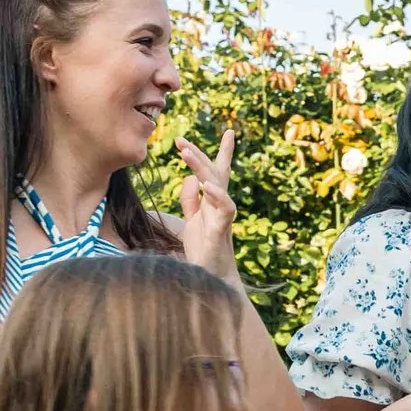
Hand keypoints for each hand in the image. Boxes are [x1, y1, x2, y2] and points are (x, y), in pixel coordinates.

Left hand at [175, 130, 238, 276]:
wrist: (212, 279)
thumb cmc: (204, 250)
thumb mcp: (192, 221)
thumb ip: (191, 201)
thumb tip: (189, 179)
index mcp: (212, 202)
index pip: (216, 173)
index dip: (222, 153)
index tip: (229, 132)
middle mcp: (219, 206)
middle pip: (213, 173)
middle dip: (198, 154)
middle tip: (181, 139)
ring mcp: (221, 217)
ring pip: (216, 185)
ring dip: (201, 167)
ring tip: (185, 152)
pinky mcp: (220, 231)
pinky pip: (223, 208)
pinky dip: (216, 195)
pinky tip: (205, 184)